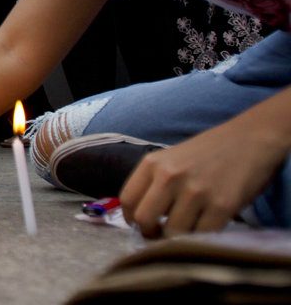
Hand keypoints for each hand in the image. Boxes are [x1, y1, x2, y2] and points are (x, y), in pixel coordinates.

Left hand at [120, 118, 285, 236]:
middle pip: (144, 219)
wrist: (250, 139)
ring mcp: (196, 191)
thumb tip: (140, 217)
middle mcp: (170, 176)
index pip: (127, 200)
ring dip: (178, 237)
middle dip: (150, 233)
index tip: (140, 225)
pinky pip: (201, 235)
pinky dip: (201, 237)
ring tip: (186, 228)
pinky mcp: (222, 205)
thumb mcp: (171, 158)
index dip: (131, 218)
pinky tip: (204, 227)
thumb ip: (154, 182)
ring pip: (172, 232)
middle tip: (161, 234)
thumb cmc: (208, 152)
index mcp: (153, 163)